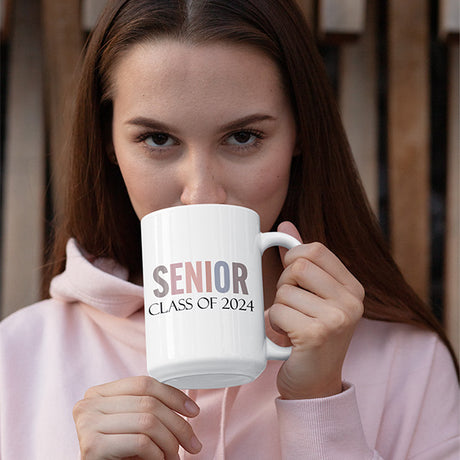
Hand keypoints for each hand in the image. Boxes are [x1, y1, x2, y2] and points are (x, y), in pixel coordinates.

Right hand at [73, 376, 201, 458]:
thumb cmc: (118, 454)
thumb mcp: (131, 423)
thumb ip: (146, 406)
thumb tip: (188, 406)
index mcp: (98, 393)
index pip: (144, 383)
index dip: (173, 395)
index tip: (193, 411)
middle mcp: (88, 405)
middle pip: (148, 403)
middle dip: (178, 425)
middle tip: (192, 443)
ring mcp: (87, 425)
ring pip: (147, 422)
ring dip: (169, 442)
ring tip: (174, 456)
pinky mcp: (93, 447)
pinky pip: (140, 442)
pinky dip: (157, 454)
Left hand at [270, 222, 364, 399]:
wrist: (313, 384)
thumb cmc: (309, 334)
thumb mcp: (312, 296)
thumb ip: (303, 261)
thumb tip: (285, 225)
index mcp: (353, 288)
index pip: (315, 249)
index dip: (293, 258)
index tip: (292, 277)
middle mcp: (352, 301)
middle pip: (298, 266)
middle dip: (284, 285)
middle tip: (291, 306)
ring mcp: (338, 318)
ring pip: (284, 291)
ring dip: (277, 308)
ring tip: (290, 324)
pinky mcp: (317, 334)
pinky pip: (276, 311)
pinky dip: (272, 323)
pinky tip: (285, 337)